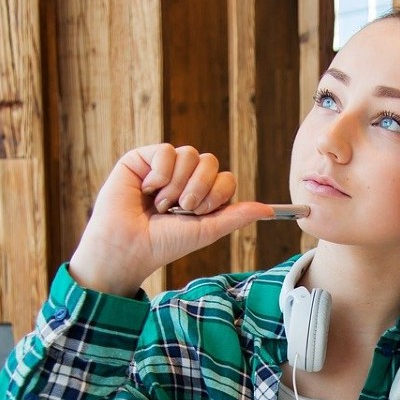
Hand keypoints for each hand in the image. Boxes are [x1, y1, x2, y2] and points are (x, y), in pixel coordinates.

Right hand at [69, 144, 272, 295]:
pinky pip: (167, 151)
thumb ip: (236, 216)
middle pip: (210, 162)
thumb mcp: (207, 231)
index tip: (201, 213)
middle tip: (181, 209)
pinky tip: (146, 190)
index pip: (225, 178)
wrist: (129, 247)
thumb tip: (270, 209)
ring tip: (160, 205)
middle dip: (199, 189)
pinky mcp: (141, 159)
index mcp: (201, 194)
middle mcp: (184, 178)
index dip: (218, 193)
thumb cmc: (164, 243)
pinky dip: (160, 175)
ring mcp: (163, 167)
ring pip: (189, 155)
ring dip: (177, 186)